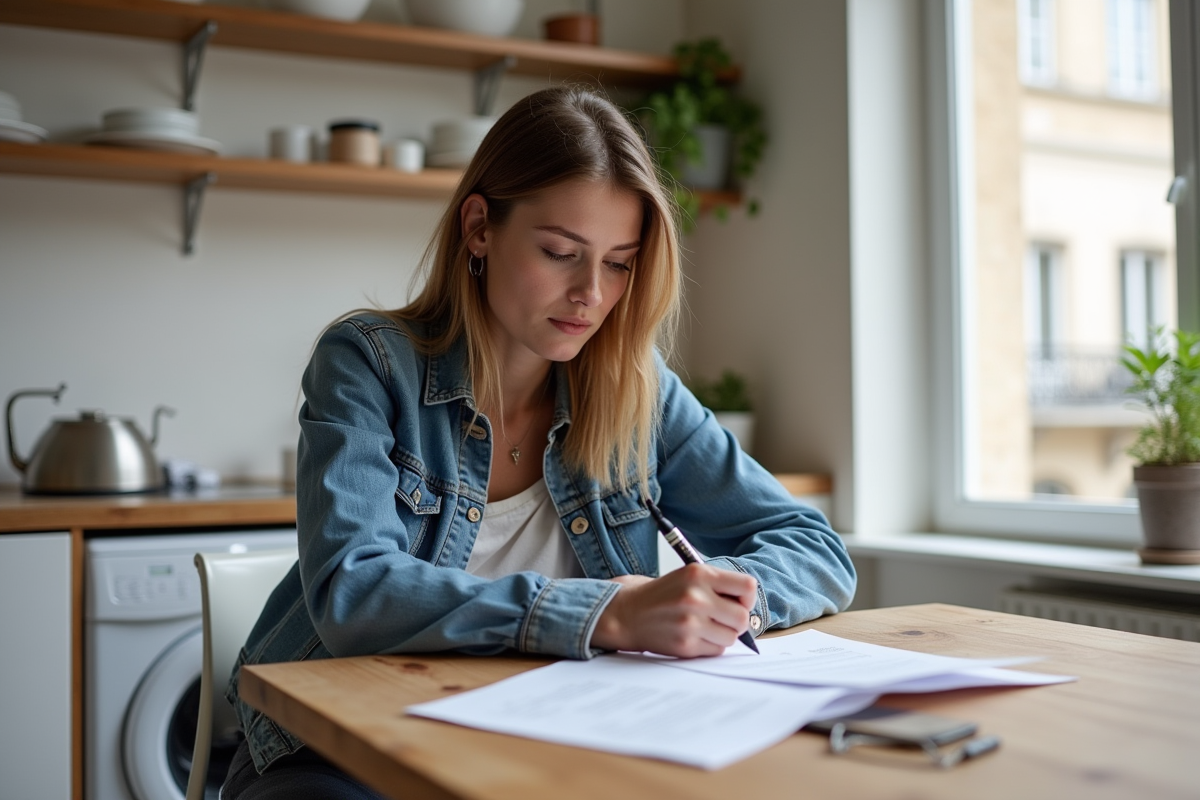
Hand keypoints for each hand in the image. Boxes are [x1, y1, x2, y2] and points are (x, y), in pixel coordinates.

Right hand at [590, 564, 757, 656]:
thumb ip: (719, 586)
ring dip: (723, 635)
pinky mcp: (685, 644)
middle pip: (742, 617)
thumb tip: (749, 606)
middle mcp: (696, 597)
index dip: (747, 597)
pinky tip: (694, 636)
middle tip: (723, 619)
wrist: (627, 613)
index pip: (747, 587)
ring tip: (705, 627)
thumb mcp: (689, 576)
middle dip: (737, 621)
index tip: (739, 602)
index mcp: (699, 574)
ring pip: (731, 637)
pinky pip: (716, 650)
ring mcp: (690, 623)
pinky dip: (710, 646)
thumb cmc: (662, 595)